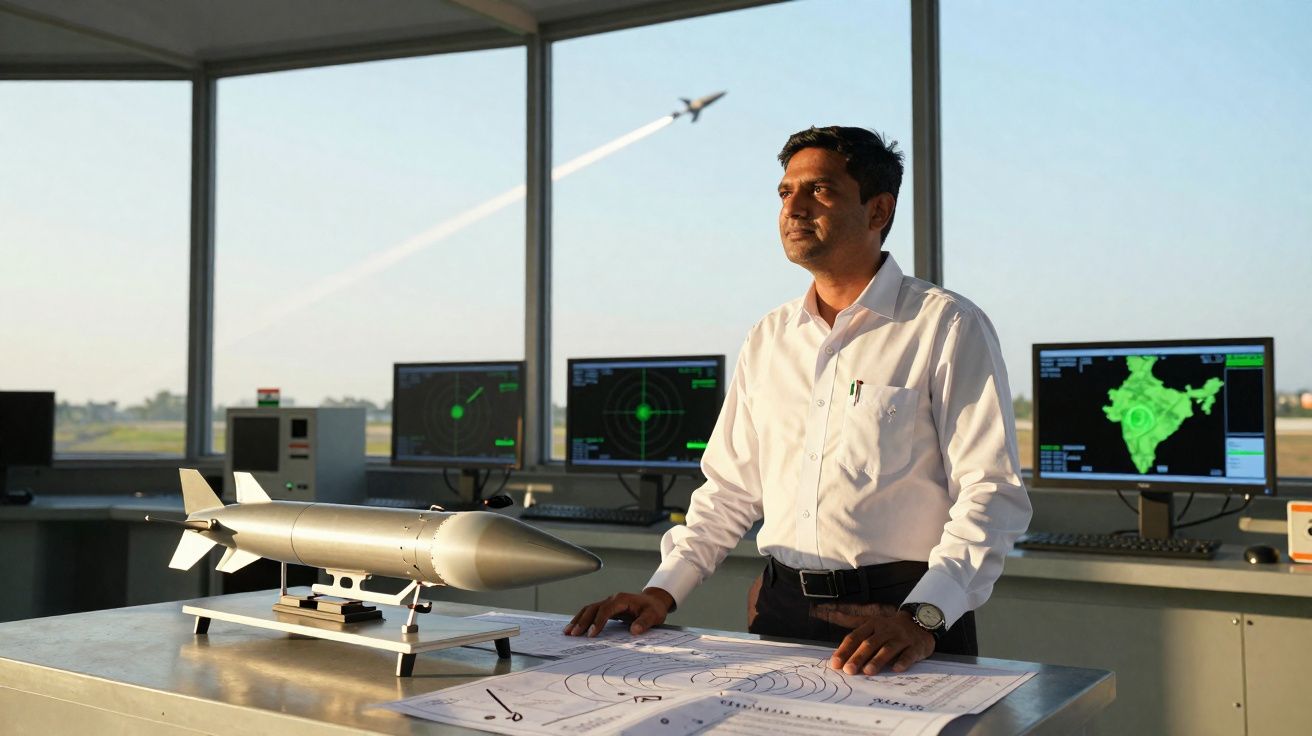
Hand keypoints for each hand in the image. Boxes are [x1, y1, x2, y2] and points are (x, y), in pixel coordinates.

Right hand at [564, 587, 674, 636]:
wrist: (654, 601)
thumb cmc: (653, 609)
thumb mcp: (654, 615)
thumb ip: (644, 622)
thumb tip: (634, 631)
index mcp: (622, 599)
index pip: (606, 610)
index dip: (598, 622)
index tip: (591, 634)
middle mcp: (612, 599)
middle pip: (593, 608)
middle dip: (582, 621)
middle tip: (573, 634)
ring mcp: (608, 603)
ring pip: (589, 609)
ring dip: (578, 620)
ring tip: (568, 632)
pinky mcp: (606, 608)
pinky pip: (591, 612)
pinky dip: (582, 619)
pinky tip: (574, 628)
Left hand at [815, 603, 934, 675]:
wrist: (920, 621)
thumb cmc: (890, 627)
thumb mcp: (871, 621)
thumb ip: (850, 621)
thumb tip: (829, 613)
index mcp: (872, 625)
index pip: (855, 637)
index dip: (844, 650)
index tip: (835, 664)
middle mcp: (886, 630)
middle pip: (870, 643)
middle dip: (858, 657)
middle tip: (849, 670)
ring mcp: (901, 638)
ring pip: (888, 649)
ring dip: (877, 660)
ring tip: (868, 671)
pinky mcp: (916, 646)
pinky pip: (909, 654)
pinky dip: (903, 661)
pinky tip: (896, 669)